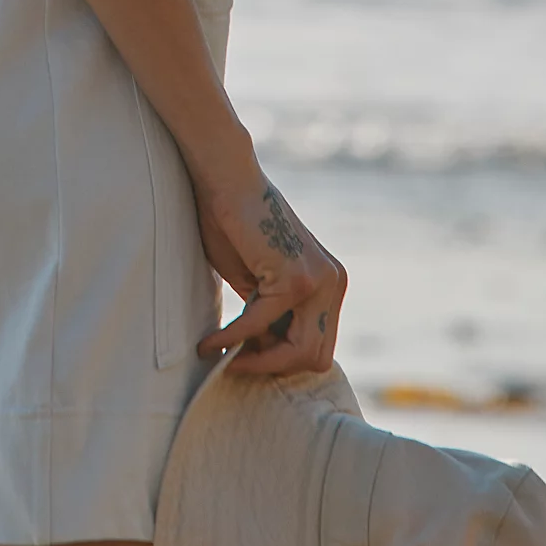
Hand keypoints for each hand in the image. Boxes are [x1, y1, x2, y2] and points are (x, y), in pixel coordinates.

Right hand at [193, 167, 345, 377]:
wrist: (226, 179)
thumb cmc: (232, 223)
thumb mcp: (257, 281)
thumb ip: (269, 315)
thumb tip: (262, 355)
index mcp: (330, 281)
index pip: (318, 343)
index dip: (282, 358)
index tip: (245, 357)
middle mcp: (334, 282)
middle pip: (316, 356)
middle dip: (273, 365)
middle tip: (234, 361)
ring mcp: (321, 281)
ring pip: (300, 352)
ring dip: (258, 360)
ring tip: (223, 354)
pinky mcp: (295, 278)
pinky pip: (262, 324)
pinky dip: (233, 337)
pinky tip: (210, 341)